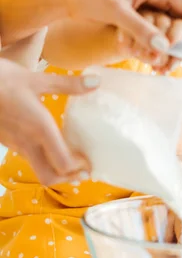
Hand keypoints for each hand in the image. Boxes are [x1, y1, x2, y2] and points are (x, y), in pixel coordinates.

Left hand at [0, 0, 181, 51]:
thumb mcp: (117, 13)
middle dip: (181, 45)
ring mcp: (147, 5)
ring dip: (168, 49)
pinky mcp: (138, 14)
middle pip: (181, 21)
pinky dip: (155, 47)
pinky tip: (149, 62)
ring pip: (169, 28)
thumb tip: (164, 48)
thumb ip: (141, 29)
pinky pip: (155, 32)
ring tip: (161, 68)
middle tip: (173, 66)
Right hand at [0, 58, 99, 185]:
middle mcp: (27, 142)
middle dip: (68, 178)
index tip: (91, 162)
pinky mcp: (7, 141)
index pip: (62, 163)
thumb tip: (96, 81)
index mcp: (39, 129)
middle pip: (48, 177)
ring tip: (73, 159)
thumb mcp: (38, 79)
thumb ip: (69, 84)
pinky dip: (43, 158)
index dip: (79, 169)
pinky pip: (28, 157)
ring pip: (38, 168)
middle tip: (84, 170)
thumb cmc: (2, 79)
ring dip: (57, 169)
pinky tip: (51, 144)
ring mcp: (14, 144)